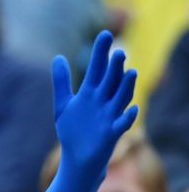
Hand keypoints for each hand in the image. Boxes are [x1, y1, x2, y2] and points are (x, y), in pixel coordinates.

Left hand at [53, 31, 138, 175]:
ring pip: (120, 99)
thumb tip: (58, 57)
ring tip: (130, 72)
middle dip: (115, 68)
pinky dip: (128, 118)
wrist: (77, 158)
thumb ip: (61, 82)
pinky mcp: (111, 134)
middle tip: (119, 51)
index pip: (97, 69)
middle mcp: (103, 102)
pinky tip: (133, 110)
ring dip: (126, 87)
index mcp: (90, 94)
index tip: (104, 34)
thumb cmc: (73, 131)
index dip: (100, 53)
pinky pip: (122, 125)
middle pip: (111, 82)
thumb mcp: (63, 105)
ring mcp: (109, 117)